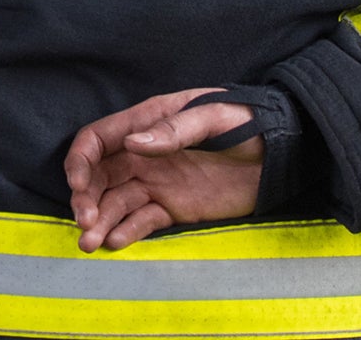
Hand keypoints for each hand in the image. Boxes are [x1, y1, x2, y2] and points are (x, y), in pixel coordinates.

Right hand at [65, 88, 262, 252]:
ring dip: (100, 221)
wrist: (282, 151)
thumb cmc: (246, 122)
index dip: (80, 162)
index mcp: (145, 123)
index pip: (96, 140)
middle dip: (85, 199)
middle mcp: (142, 155)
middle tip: (85, 224)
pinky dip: (128, 231)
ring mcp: (158, 183)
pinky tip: (117, 243)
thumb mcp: (212, 117)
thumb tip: (133, 143)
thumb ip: (173, 130)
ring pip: (116, 203)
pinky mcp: (175, 208)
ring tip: (90, 245)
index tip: (78, 186)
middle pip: (98, 177)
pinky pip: (143, 221)